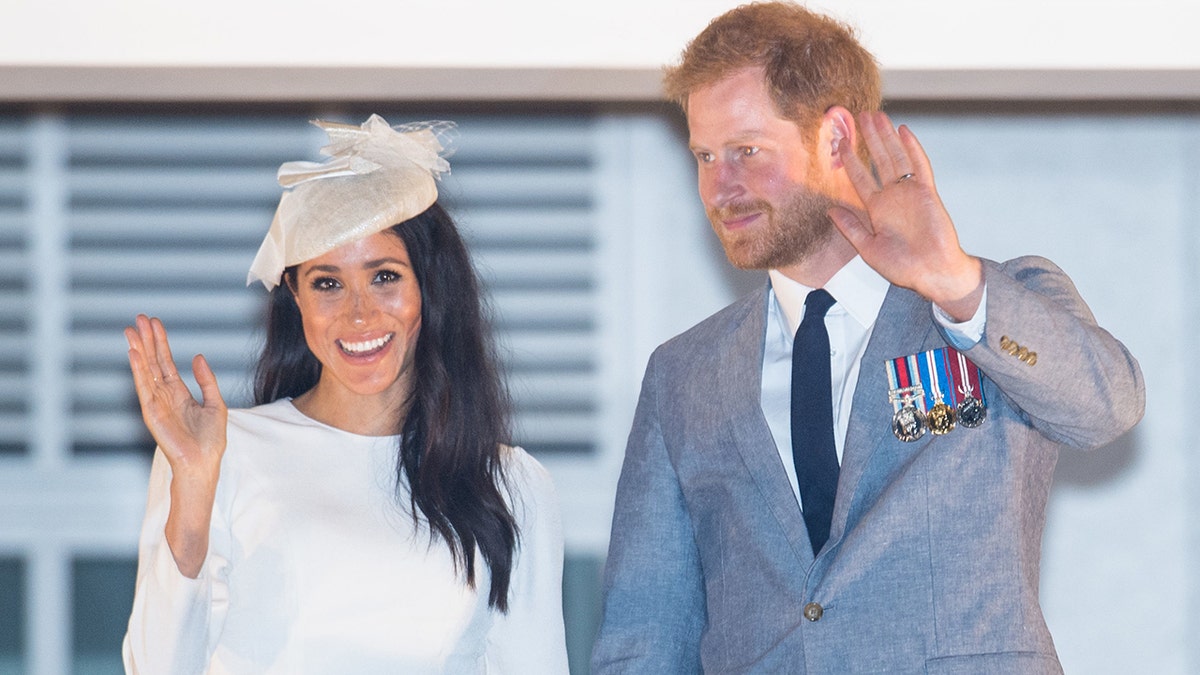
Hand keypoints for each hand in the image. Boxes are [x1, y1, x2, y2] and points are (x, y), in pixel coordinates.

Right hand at [125, 314, 226, 481]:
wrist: (203, 463)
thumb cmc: (211, 440)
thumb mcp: (216, 404)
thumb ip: (207, 380)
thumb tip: (197, 356)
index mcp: (179, 392)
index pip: (165, 362)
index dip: (160, 342)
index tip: (155, 323)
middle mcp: (164, 395)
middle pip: (152, 361)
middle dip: (146, 339)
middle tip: (139, 317)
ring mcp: (156, 403)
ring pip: (145, 370)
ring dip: (138, 350)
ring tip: (131, 330)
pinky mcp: (151, 412)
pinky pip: (143, 386)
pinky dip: (138, 370)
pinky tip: (134, 353)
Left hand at [828, 112, 982, 320]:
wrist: (932, 273)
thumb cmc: (903, 267)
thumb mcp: (868, 248)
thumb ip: (851, 228)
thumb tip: (830, 211)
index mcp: (877, 209)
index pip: (860, 178)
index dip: (851, 159)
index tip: (841, 142)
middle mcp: (893, 196)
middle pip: (879, 160)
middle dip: (870, 138)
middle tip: (861, 115)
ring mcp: (910, 193)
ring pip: (897, 157)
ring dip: (887, 136)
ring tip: (878, 115)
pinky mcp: (928, 193)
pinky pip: (920, 166)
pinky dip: (912, 148)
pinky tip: (904, 131)